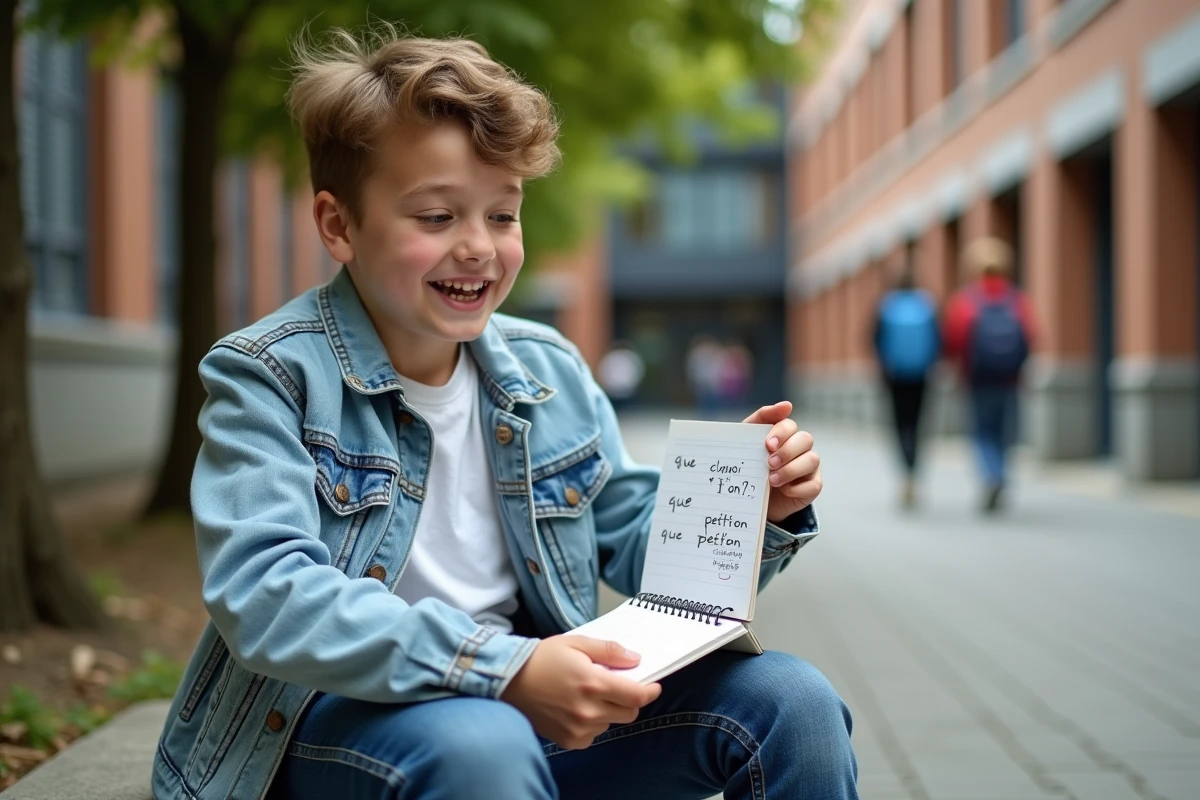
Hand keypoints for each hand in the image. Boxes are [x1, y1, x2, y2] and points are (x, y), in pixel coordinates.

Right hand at [500, 635, 661, 749]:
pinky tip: (576, 709)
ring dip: (608, 711)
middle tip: (615, 686)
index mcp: (593, 683)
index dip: (649, 691)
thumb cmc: (540, 659)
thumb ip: (608, 651)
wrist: (507, 681)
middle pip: (629, 713)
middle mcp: (588, 710)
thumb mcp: (576, 643)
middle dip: (628, 699)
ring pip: (611, 723)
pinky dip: (592, 724)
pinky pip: (593, 735)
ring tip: (587, 695)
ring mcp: (578, 728)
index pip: (636, 696)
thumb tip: (634, 659)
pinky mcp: (569, 740)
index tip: (652, 686)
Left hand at [742, 400, 822, 522]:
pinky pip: (814, 485)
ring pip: (812, 459)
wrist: (749, 499)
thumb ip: (761, 419)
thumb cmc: (750, 466)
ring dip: (791, 469)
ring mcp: (808, 467)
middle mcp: (800, 448)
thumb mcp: (747, 442)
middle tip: (769, 463)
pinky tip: (784, 490)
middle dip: (787, 450)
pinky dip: (798, 488)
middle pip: (805, 439)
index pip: (789, 425)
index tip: (768, 444)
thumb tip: (787, 405)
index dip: (781, 432)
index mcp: (784, 435)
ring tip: (771, 480)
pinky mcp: (812, 487)